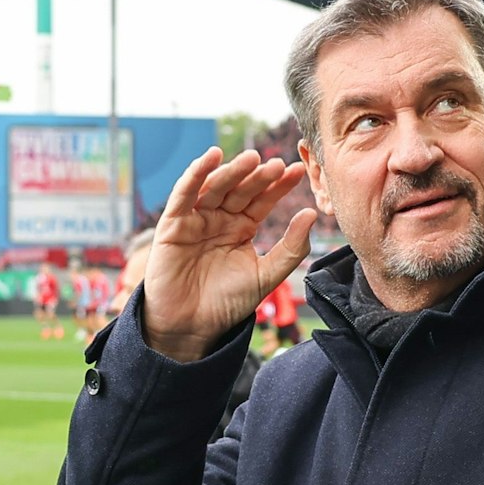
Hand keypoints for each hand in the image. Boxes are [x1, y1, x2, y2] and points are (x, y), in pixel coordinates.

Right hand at [142, 147, 317, 361]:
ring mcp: (196, 219)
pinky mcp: (173, 224)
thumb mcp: (266, 275)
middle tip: (277, 165)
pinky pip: (184, 194)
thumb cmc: (227, 303)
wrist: (191, 327)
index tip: (298, 171)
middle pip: (241, 190)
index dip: (279, 185)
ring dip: (232, 171)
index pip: (263, 200)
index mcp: (242, 227)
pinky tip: (211, 157)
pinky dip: (195, 174)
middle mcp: (219, 218)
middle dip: (258, 176)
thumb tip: (311, 214)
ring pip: (216, 187)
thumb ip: (291, 249)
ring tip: (252, 160)